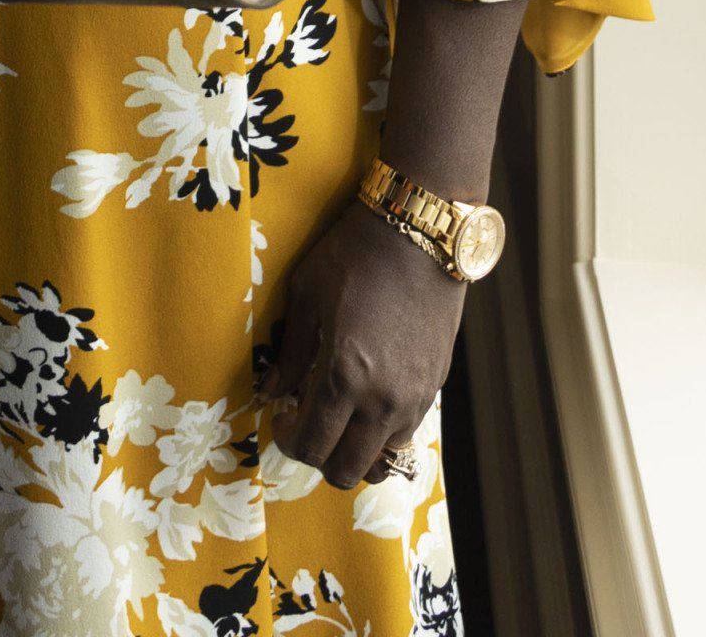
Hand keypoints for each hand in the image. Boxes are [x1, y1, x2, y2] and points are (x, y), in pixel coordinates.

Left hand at [255, 201, 465, 487]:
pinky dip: (380, 435)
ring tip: (336, 416)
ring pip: (379, 461)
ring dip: (352, 451)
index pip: (312, 445)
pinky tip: (365, 402)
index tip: (281, 418)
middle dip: (317, 457)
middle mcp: (383, 401)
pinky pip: (404, 436)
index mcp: (345, 377)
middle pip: (346, 470)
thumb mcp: (306, 294)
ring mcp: (415, 399)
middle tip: (304, 423)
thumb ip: (290, 353)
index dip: (288, 441)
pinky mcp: (435, 388)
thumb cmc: (354, 256)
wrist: (420, 235)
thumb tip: (271, 391)